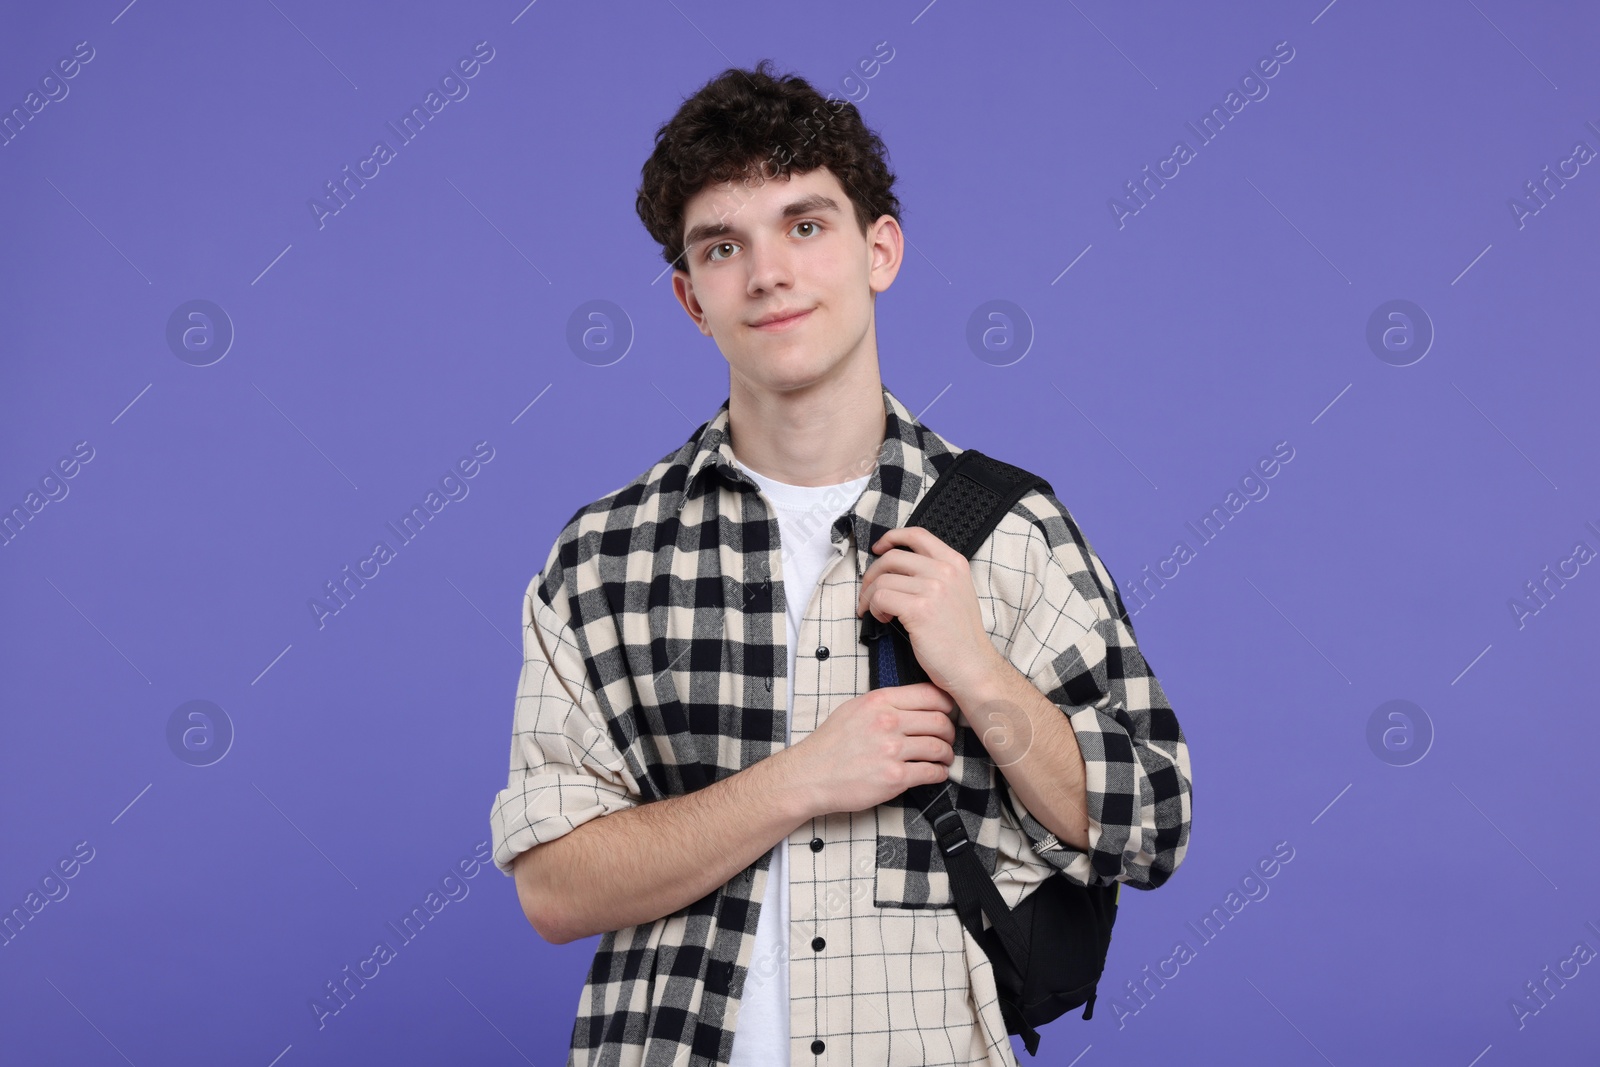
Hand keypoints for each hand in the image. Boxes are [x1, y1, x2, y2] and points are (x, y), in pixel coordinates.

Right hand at [783, 683, 956, 817]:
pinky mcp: (895, 777)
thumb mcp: (854, 709)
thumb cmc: (830, 744)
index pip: (930, 695)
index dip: (946, 704)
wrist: (810, 775)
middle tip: (948, 738)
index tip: (949, 712)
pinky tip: (935, 773)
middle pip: (939, 721)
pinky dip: (939, 773)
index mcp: (879, 702)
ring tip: (944, 758)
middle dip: (949, 732)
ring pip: (939, 747)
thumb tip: (912, 704)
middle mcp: (888, 722)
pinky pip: (931, 772)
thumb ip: (883, 704)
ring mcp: (892, 750)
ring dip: (947, 754)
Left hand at [858, 526, 1004, 695]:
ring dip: (870, 596)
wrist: (972, 666)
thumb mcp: (957, 592)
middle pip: (893, 557)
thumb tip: (898, 565)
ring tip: (875, 611)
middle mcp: (945, 570)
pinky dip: (874, 608)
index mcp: (955, 562)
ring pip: (883, 580)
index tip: (878, 549)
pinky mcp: (920, 609)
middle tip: (868, 592)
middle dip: (872, 574)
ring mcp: (933, 588)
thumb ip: (935, 573)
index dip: (891, 538)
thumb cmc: (959, 636)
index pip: (918, 535)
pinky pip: (881, 598)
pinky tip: (881, 619)